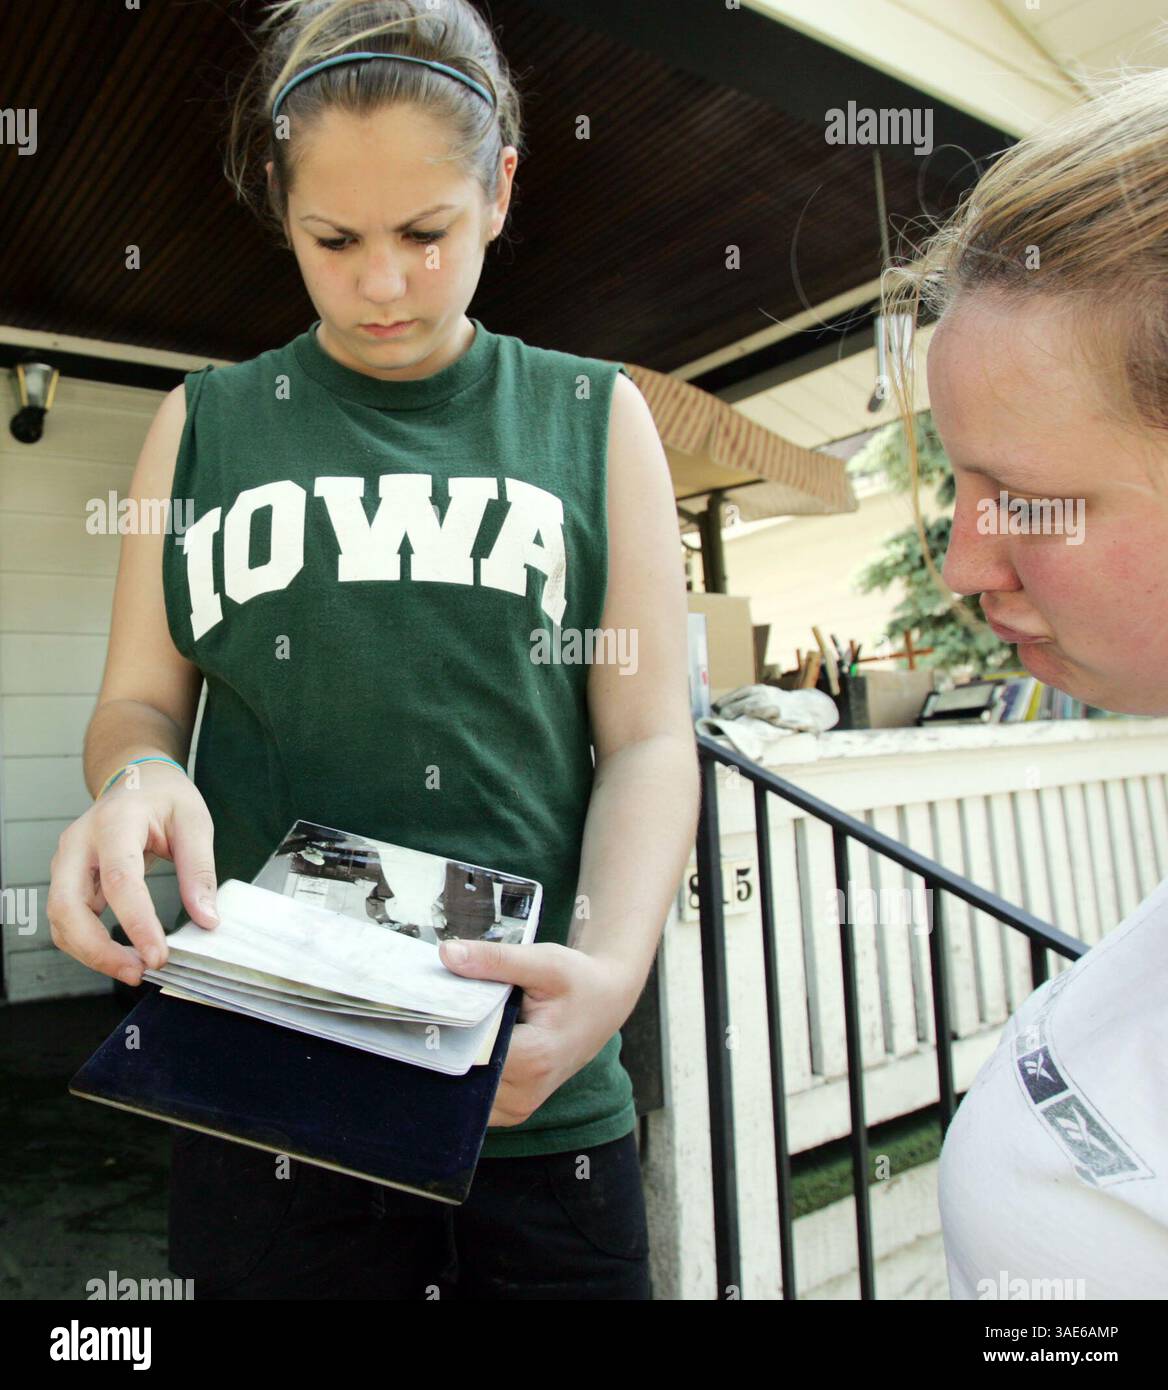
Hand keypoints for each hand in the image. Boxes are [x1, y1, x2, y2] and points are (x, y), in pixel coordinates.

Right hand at [46, 762, 220, 985]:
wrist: (137, 779)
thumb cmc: (165, 797)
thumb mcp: (195, 822)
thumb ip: (200, 871)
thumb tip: (207, 919)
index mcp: (115, 822)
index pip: (119, 879)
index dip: (136, 922)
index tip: (158, 955)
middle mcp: (80, 842)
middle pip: (69, 905)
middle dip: (99, 950)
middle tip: (140, 972)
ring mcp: (67, 861)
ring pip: (61, 919)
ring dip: (91, 953)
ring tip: (134, 969)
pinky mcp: (67, 878)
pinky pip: (67, 919)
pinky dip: (87, 944)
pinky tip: (119, 955)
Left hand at [439, 938, 635, 1127]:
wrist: (606, 1005)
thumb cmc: (578, 981)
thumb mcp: (543, 961)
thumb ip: (494, 960)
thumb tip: (447, 955)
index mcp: (532, 1058)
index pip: (465, 1052)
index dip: (443, 1027)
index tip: (427, 1005)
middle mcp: (524, 1093)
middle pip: (458, 1074)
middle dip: (442, 1044)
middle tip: (431, 1012)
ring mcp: (518, 1108)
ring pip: (460, 1091)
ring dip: (451, 1060)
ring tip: (451, 1024)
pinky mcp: (513, 1110)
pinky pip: (472, 1098)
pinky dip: (463, 1072)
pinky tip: (466, 1042)